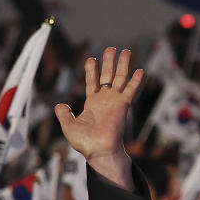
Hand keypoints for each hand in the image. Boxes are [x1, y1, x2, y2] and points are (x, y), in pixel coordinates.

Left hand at [54, 47, 142, 189]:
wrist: (99, 150)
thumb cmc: (85, 143)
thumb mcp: (68, 126)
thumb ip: (63, 114)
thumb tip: (59, 105)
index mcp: (92, 103)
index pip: (93, 82)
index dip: (91, 70)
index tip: (91, 59)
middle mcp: (105, 100)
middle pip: (107, 75)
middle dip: (109, 62)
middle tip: (111, 49)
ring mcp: (115, 101)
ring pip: (120, 78)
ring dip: (122, 64)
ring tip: (125, 51)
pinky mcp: (123, 105)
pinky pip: (130, 89)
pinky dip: (135, 80)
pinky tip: (139, 70)